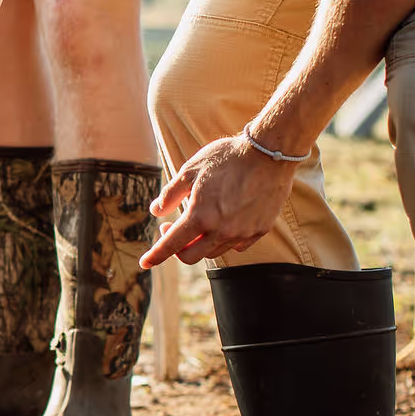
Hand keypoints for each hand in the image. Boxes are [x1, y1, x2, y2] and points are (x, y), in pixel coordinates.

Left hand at [141, 134, 299, 266]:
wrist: (269, 153)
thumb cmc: (227, 157)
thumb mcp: (190, 170)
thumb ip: (170, 194)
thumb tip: (156, 211)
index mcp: (201, 216)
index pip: (171, 245)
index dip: (155, 255)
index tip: (145, 263)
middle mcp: (222, 231)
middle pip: (191, 256)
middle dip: (176, 249)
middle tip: (171, 230)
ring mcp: (243, 233)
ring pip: (214, 252)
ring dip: (200, 243)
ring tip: (198, 222)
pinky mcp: (260, 230)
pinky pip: (236, 245)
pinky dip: (224, 241)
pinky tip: (222, 226)